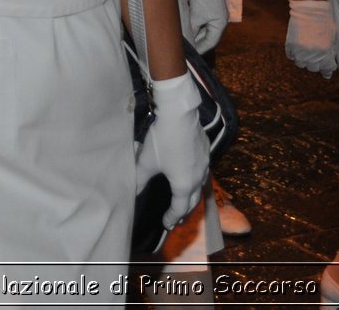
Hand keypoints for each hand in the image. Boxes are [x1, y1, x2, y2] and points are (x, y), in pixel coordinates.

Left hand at [147, 71, 209, 228]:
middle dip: (185, 211)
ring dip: (192, 195)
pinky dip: (196, 179)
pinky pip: (203, 171)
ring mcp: (205, 163)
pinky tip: (190, 172)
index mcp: (184, 184)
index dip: (172, 217)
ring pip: (200, 185)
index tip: (166, 224)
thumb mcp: (146, 162)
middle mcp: (198, 177)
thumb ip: (139, 180)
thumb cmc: (161, 140)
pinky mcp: (206, 151)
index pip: (179, 208)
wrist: (179, 114)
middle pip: (194, 200)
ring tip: (185, 198)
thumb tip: (133, 193)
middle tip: (177, 218)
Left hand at [188, 0, 228, 51]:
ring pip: (204, 29)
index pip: (210, 42)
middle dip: (196, 42)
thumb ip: (191, 30)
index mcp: (220, 25)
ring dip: (195, 34)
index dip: (200, 49)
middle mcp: (219, 21)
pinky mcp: (208, 9)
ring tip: (184, 40)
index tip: (191, 54)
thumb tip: (185, 40)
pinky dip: (195, 26)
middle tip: (185, 48)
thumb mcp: (196, 16)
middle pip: (207, 36)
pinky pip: (202, 22)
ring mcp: (214, 15)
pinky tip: (186, 28)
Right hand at [286, 0, 336, 76]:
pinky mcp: (290, 44)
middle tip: (317, 59)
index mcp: (325, 53)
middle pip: (313, 68)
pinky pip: (291, 56)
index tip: (327, 70)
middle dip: (316, 64)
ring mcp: (299, 50)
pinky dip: (294, 55)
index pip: (326, 69)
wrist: (310, 9)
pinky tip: (298, 50)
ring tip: (306, 54)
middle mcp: (312, 54)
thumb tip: (330, 62)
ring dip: (304, 60)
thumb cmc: (324, 21)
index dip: (327, 70)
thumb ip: (330, 52)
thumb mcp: (332, 37)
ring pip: (300, 64)